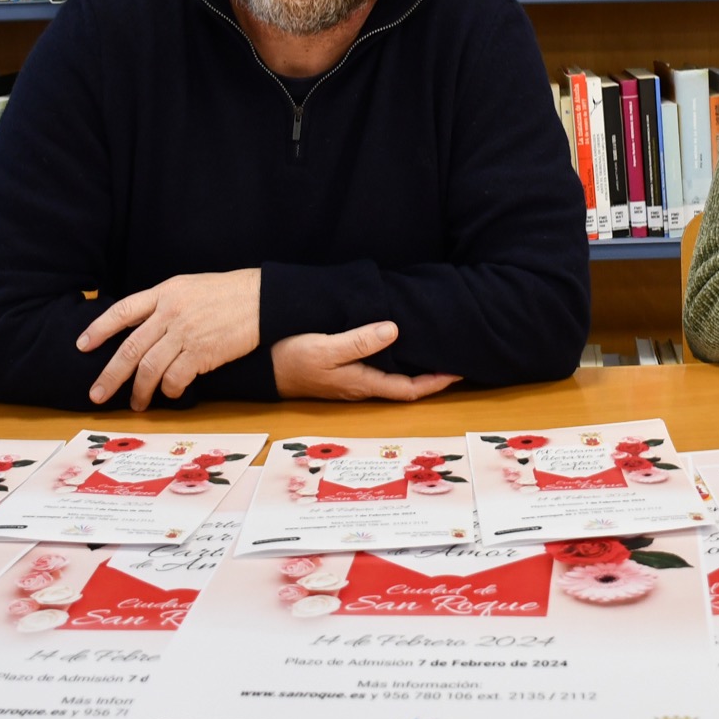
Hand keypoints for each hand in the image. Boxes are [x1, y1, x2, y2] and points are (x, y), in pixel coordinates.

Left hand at [78, 270, 261, 409]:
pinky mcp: (202, 352)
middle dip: (110, 375)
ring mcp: (186, 333)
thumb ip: (164, 304)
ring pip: (149, 368)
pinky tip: (171, 393)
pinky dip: (170, 389)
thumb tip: (140, 326)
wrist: (263, 299)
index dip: (99, 328)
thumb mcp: (189, 288)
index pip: (123, 311)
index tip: (82, 346)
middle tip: (97, 395)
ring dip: (140, 391)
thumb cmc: (228, 294)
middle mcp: (170, 312)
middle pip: (130, 348)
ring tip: (137, 404)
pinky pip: (175, 378)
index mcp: (165, 293)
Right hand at [271, 322, 460, 401]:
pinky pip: (377, 367)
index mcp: (361, 383)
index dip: (436, 382)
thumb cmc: (290, 356)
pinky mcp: (341, 371)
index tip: (460, 371)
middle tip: (456, 358)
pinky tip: (399, 344)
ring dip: (415, 367)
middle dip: (432, 375)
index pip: (408, 389)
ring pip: (392, 376)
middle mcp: (360, 385)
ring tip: (435, 350)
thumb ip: (359, 341)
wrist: (258, 364)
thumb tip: (396, 330)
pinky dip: (396, 359)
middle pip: (405, 385)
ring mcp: (350, 380)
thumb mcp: (325, 348)